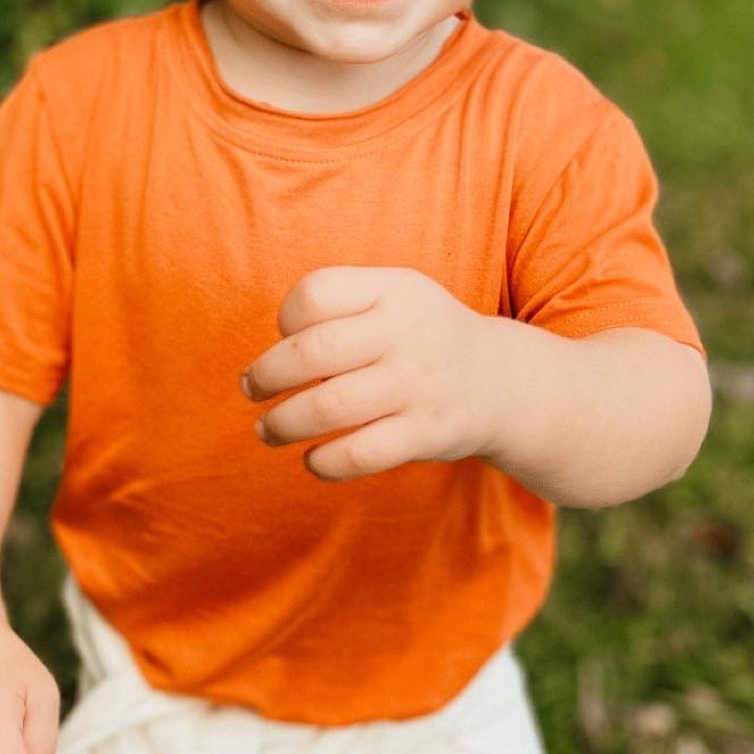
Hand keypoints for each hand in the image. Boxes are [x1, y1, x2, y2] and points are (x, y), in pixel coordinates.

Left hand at [241, 266, 497, 482]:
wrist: (502, 381)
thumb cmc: (420, 338)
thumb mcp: (394, 298)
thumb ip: (339, 310)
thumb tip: (268, 360)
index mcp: (394, 290)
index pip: (316, 294)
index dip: (286, 319)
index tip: (287, 339)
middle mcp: (407, 333)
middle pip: (312, 352)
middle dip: (266, 375)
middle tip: (251, 389)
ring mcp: (418, 385)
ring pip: (328, 408)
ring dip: (282, 423)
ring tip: (267, 430)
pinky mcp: (427, 433)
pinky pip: (359, 454)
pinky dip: (323, 463)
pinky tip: (313, 458)